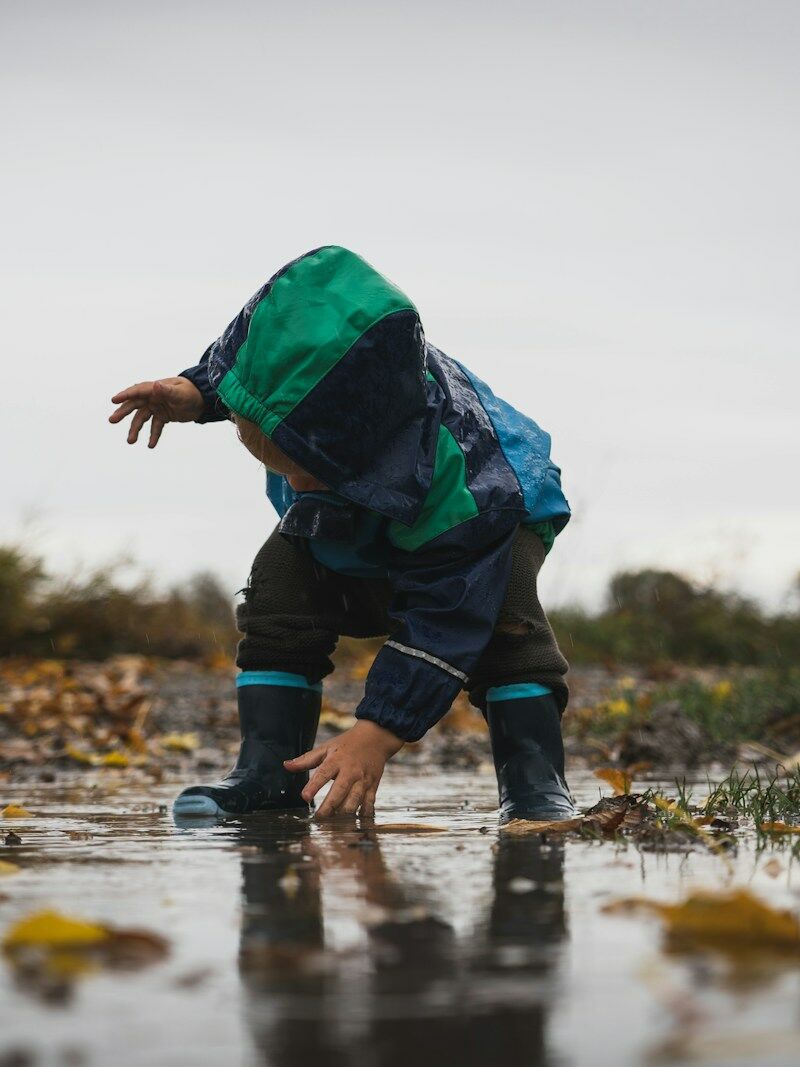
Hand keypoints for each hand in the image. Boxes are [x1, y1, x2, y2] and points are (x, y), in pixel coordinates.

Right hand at [109, 377, 204, 447]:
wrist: (203, 400)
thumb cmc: (192, 393)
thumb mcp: (181, 393)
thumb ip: (168, 391)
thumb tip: (156, 385)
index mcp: (155, 388)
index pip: (137, 391)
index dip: (125, 395)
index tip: (113, 400)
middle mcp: (153, 397)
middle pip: (134, 405)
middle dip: (123, 413)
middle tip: (111, 421)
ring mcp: (157, 407)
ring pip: (142, 419)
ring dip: (136, 429)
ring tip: (131, 442)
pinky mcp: (163, 416)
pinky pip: (155, 427)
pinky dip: (153, 435)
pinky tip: (151, 445)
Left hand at [284, 720, 403, 818]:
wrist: (375, 738)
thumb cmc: (347, 744)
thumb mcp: (326, 748)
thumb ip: (306, 760)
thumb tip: (286, 766)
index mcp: (337, 760)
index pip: (323, 773)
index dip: (314, 786)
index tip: (305, 798)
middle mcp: (351, 771)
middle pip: (340, 791)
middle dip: (329, 807)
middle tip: (318, 818)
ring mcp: (363, 780)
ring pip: (354, 801)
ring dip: (343, 814)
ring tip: (332, 824)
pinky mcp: (372, 787)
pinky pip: (368, 804)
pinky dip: (361, 815)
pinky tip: (353, 823)